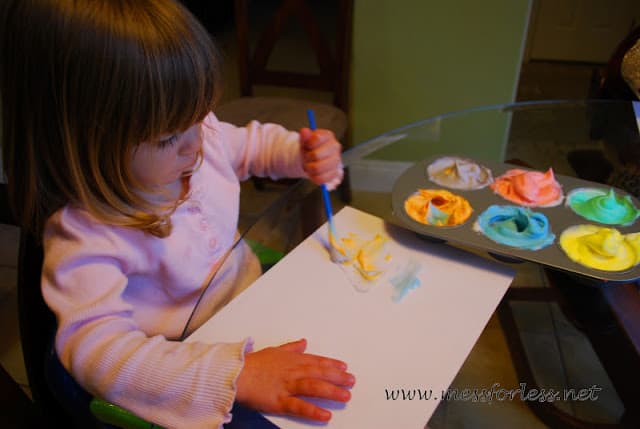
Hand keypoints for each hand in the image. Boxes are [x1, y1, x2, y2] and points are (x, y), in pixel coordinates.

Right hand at [235, 338, 354, 421]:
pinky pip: (299, 406)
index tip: (344, 367)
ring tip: (346, 396)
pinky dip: (313, 410)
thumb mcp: (274, 351)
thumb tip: (303, 342)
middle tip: (352, 381)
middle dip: (338, 377)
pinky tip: (326, 414)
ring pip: (314, 387)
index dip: (332, 364)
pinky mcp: (279, 401)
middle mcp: (293, 372)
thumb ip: (291, 348)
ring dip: (331, 391)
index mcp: (292, 360)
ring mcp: (287, 386)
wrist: (235, 374)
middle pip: (320, 373)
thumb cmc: (253, 364)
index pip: (317, 361)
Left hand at [299, 128, 343, 189]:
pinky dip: (314, 177)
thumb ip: (304, 136)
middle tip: (306, 158)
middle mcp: (336, 147)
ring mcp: (337, 161)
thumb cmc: (309, 148)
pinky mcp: (336, 174)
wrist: (313, 160)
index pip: (316, 138)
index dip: (307, 144)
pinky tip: (314, 173)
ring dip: (309, 168)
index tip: (306, 146)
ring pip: (317, 168)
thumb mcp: (304, 140)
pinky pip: (322, 179)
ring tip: (309, 165)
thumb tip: (304, 131)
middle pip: (315, 155)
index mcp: (328, 136)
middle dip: (307, 158)